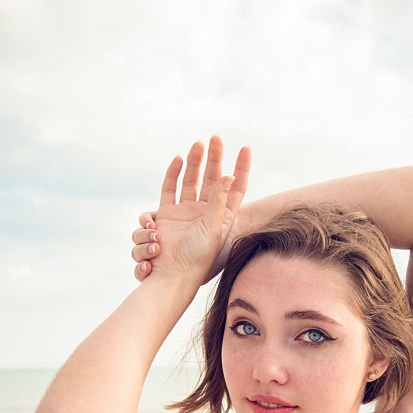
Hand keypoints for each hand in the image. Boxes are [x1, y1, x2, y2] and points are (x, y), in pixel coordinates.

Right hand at [131, 135, 250, 285]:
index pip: (236, 187)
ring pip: (191, 179)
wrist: (173, 274)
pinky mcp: (167, 214)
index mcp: (223, 217)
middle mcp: (205, 212)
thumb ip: (219, 201)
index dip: (241, 168)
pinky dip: (173, 174)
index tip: (245, 148)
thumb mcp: (213, 228)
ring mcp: (186, 212)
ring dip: (194, 162)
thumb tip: (229, 175)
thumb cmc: (197, 256)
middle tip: (215, 138)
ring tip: (197, 144)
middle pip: (213, 178)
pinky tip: (177, 160)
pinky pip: (170, 188)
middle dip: (214, 158)